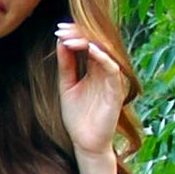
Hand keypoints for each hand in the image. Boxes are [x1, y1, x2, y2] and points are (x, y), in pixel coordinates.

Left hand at [54, 23, 125, 160]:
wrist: (85, 143)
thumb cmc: (77, 117)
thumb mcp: (67, 86)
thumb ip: (66, 65)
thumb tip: (61, 40)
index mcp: (94, 69)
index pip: (87, 44)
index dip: (74, 34)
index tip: (58, 30)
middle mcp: (104, 71)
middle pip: (96, 43)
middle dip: (78, 34)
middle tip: (62, 30)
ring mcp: (111, 79)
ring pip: (105, 51)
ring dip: (87, 42)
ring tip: (69, 38)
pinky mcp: (117, 90)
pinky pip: (112, 68)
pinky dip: (102, 56)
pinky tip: (89, 49)